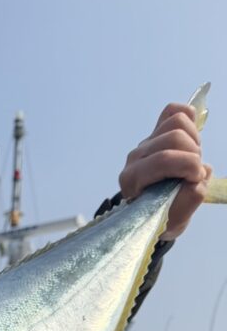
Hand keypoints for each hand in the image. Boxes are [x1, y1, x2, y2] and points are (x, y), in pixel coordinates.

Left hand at [119, 102, 210, 240]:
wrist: (155, 214)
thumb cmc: (163, 217)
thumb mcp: (176, 218)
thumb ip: (188, 199)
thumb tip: (198, 177)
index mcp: (132, 179)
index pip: (163, 159)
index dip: (188, 166)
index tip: (196, 180)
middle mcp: (135, 157)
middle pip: (174, 136)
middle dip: (193, 154)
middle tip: (194, 173)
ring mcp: (144, 143)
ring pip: (176, 121)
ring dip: (194, 140)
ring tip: (192, 159)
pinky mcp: (155, 134)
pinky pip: (172, 111)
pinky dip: (189, 119)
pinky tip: (191, 138)